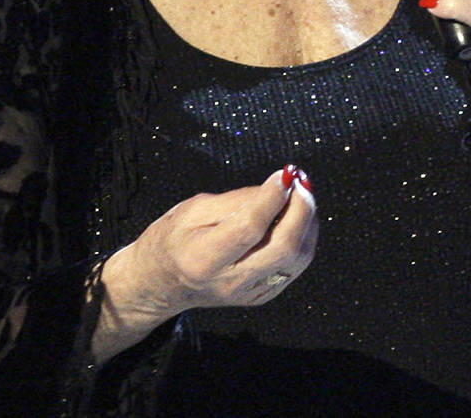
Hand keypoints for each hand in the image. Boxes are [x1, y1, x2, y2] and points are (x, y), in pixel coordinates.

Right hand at [118, 166, 317, 317]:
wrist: (163, 283)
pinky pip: (295, 265)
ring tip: (300, 193)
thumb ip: (235, 200)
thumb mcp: (193, 209)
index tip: (285, 173)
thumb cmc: (173, 239)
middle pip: (283, 248)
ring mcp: (249, 293)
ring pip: (297, 258)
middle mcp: (230, 282)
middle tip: (300, 180)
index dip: (272, 197)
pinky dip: (303, 237)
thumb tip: (276, 188)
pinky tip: (296, 216)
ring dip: (307, 221)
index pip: (250, 227)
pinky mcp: (262, 296)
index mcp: (203, 258)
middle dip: (301, 209)